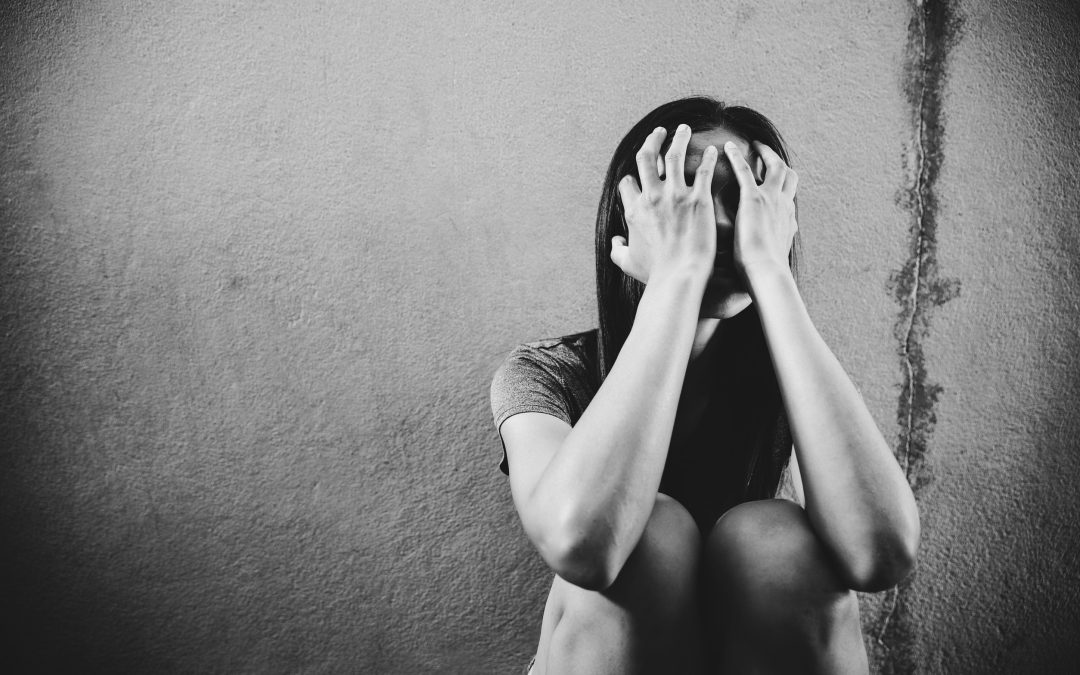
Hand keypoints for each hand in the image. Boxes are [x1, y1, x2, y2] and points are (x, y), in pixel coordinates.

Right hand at [611, 125, 718, 285]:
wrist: (678, 277)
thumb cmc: (655, 273)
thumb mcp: (627, 262)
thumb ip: (617, 250)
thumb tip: (615, 242)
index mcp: (634, 210)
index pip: (628, 182)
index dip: (633, 177)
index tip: (640, 174)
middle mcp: (652, 197)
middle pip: (646, 158)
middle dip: (652, 141)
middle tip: (659, 133)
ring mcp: (675, 195)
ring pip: (674, 155)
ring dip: (679, 138)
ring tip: (684, 129)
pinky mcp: (698, 199)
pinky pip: (704, 170)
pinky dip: (709, 158)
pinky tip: (714, 150)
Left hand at [724, 140, 797, 279]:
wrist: (766, 273)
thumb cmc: (765, 273)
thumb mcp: (773, 256)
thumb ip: (772, 247)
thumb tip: (773, 250)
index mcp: (788, 219)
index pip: (789, 196)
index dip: (783, 187)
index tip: (774, 181)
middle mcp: (784, 205)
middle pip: (789, 176)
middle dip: (779, 162)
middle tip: (766, 153)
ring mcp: (772, 200)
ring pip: (775, 166)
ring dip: (765, 153)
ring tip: (754, 144)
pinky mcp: (755, 199)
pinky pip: (746, 170)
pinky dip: (737, 157)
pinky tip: (727, 147)